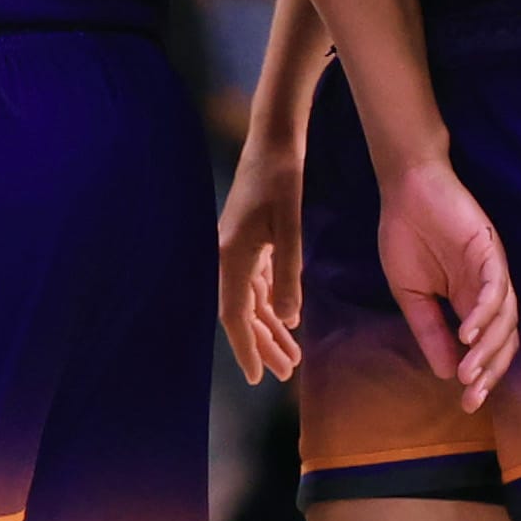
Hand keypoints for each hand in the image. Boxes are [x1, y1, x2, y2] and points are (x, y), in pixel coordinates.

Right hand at [215, 134, 303, 384]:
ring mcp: (237, 250)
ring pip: (250, 301)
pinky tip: (286, 318)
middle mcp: (228, 257)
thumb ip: (288, 273)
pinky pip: (256, 284)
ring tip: (291, 355)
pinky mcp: (248, 242)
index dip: (246, 348)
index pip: (235, 315)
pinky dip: (271, 304)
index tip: (257, 378)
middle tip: (286, 373)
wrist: (272, 141)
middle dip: (263, 345)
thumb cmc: (281, 180)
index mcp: (232, 256)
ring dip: (270, 327)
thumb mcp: (289, 227)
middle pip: (242, 314)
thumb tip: (289, 318)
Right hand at [374, 151, 519, 410]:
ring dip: (487, 348)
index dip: (481, 376)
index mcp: (470, 301)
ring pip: (505, 318)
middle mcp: (487, 289)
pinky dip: (485, 312)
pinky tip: (468, 332)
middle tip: (472, 397)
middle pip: (504, 339)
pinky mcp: (488, 249)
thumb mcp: (411, 294)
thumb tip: (446, 373)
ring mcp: (491, 269)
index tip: (466, 403)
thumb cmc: (407, 235)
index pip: (487, 346)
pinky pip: (495, 287)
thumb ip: (430, 331)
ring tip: (467, 372)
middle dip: (490, 372)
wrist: (404, 190)